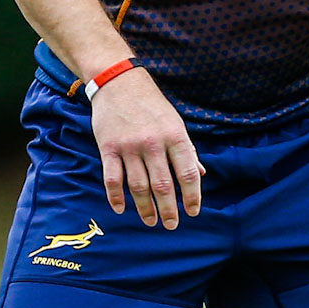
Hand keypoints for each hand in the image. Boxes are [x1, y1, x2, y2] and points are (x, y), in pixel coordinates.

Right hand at [89, 68, 204, 228]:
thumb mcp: (175, 123)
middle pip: (163, 185)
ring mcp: (129, 146)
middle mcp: (153, 143)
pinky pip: (112, 178)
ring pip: (138, 186)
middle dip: (168, 209)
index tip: (192, 212)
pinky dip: (116, 197)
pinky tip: (121, 209)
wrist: (119, 83)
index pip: (187, 173)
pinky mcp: (108, 147)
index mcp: (175, 136)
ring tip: (150, 222)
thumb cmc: (152, 105)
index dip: (192, 196)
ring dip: (145, 208)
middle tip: (172, 225)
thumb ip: (186, 150)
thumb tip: (200, 174)